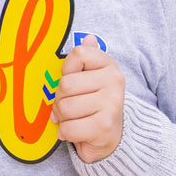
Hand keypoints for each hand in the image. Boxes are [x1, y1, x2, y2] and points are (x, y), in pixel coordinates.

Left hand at [51, 35, 124, 162]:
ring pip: (65, 107)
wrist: (112, 138)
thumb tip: (88, 38)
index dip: (67, 70)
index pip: (78, 54)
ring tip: (74, 120)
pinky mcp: (104, 126)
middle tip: (71, 107)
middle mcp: (114, 81)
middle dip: (60, 100)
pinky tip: (75, 132)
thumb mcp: (90, 78)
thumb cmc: (94, 104)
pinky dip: (65, 133)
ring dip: (63, 118)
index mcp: (109, 65)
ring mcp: (111, 104)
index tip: (75, 82)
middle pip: (65, 84)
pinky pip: (68, 128)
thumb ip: (87, 57)